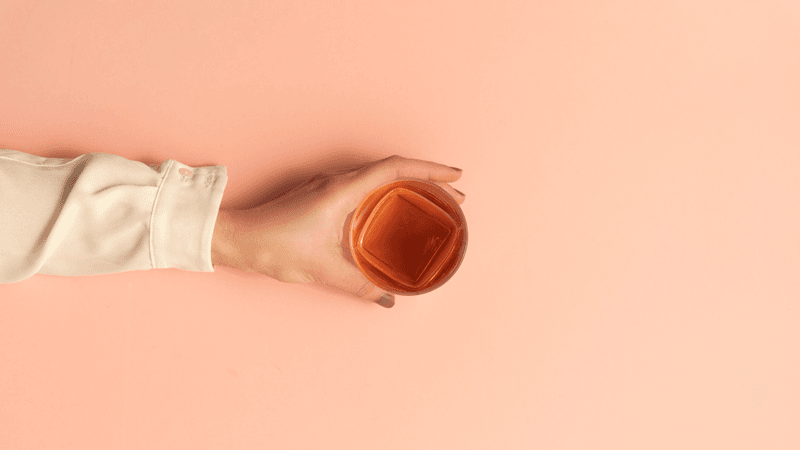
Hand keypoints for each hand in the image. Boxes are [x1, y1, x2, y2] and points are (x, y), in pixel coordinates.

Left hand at [211, 155, 464, 307]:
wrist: (236, 237)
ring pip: (380, 176)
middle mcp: (339, 181)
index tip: (456, 177)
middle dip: (428, 179)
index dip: (430, 170)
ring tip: (433, 201)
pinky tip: (394, 212)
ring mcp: (330, 186)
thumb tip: (388, 297)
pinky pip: (367, 187)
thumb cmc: (272, 244)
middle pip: (394, 169)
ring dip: (409, 184)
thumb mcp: (321, 268)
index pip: (395, 168)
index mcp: (343, 189)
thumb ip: (359, 282)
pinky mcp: (323, 195)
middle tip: (455, 196)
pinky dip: (389, 193)